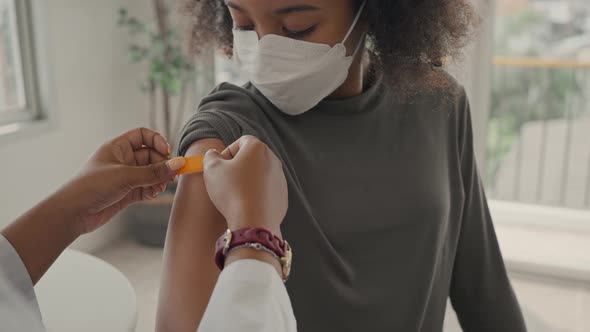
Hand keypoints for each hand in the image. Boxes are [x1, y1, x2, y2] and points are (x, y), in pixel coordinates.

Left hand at [62, 128, 185, 233]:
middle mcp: (122, 160)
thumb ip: (154, 172)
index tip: (167, 152)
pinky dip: (152, 190)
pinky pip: (146, 188)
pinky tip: (152, 194)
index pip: (143, 135)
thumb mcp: (126, 176)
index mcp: (117, 147)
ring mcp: (125, 177)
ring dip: (159, 179)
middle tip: (170, 175)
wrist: (73, 212)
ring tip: (160, 186)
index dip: (157, 141)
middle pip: (151, 156)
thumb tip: (178, 164)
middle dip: (162, 164)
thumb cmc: (91, 186)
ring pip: (150, 173)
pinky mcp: (126, 193)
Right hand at [202, 135, 287, 235]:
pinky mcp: (283, 195)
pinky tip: (245, 204)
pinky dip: (256, 194)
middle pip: (252, 157)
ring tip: (235, 194)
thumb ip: (211, 156)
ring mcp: (280, 178)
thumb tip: (214, 155)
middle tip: (225, 180)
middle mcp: (273, 159)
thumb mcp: (212, 169)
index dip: (227, 152)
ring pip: (260, 174)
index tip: (220, 166)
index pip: (241, 141)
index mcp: (258, 148)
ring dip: (247, 180)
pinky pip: (266, 190)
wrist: (254, 222)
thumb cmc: (232, 192)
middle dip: (238, 166)